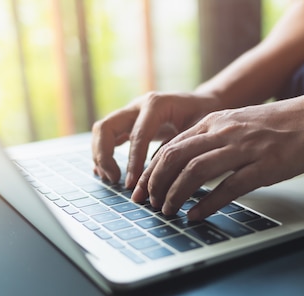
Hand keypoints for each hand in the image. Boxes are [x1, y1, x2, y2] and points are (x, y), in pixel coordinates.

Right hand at [91, 91, 220, 188]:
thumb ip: (182, 147)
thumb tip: (165, 177)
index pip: (138, 135)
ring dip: (100, 156)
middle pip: (106, 127)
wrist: (202, 103)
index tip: (133, 184)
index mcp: (156, 104)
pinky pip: (107, 137)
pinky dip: (103, 155)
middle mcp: (138, 105)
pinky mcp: (128, 124)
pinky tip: (106, 174)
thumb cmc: (204, 116)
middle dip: (104, 155)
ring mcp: (130, 113)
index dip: (133, 162)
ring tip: (110, 179)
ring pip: (102, 131)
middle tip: (114, 180)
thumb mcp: (199, 129)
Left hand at [132, 98, 303, 220]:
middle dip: (156, 183)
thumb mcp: (241, 123)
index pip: (172, 145)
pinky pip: (228, 187)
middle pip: (176, 157)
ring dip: (176, 194)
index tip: (142, 188)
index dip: (152, 170)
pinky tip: (197, 215)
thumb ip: (216, 138)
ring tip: (168, 212)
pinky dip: (207, 204)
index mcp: (217, 121)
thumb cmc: (283, 124)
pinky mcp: (265, 166)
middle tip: (148, 203)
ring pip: (196, 171)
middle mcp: (225, 131)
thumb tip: (192, 162)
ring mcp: (245, 148)